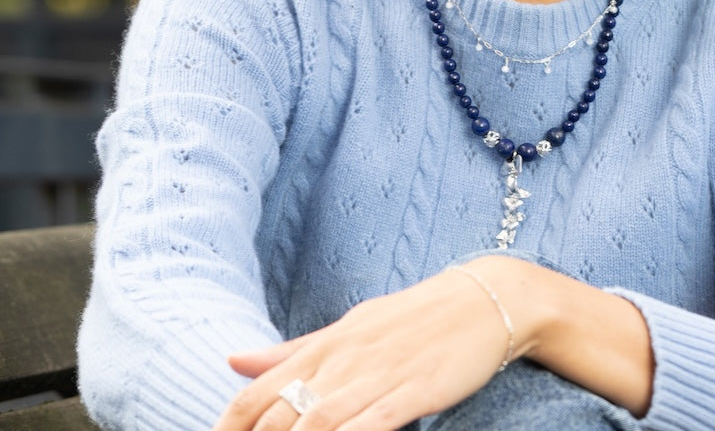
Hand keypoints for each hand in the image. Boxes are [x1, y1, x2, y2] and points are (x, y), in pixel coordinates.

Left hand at [212, 262, 516, 430]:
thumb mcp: (350, 327)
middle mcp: (345, 358)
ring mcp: (380, 374)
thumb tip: (233, 359)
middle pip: (281, 414)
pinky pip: (373, 423)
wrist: (484, 299)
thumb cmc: (413, 317)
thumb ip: (293, 350)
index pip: (258, 393)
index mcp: (326, 344)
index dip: (228, 428)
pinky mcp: (416, 389)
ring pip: (319, 421)